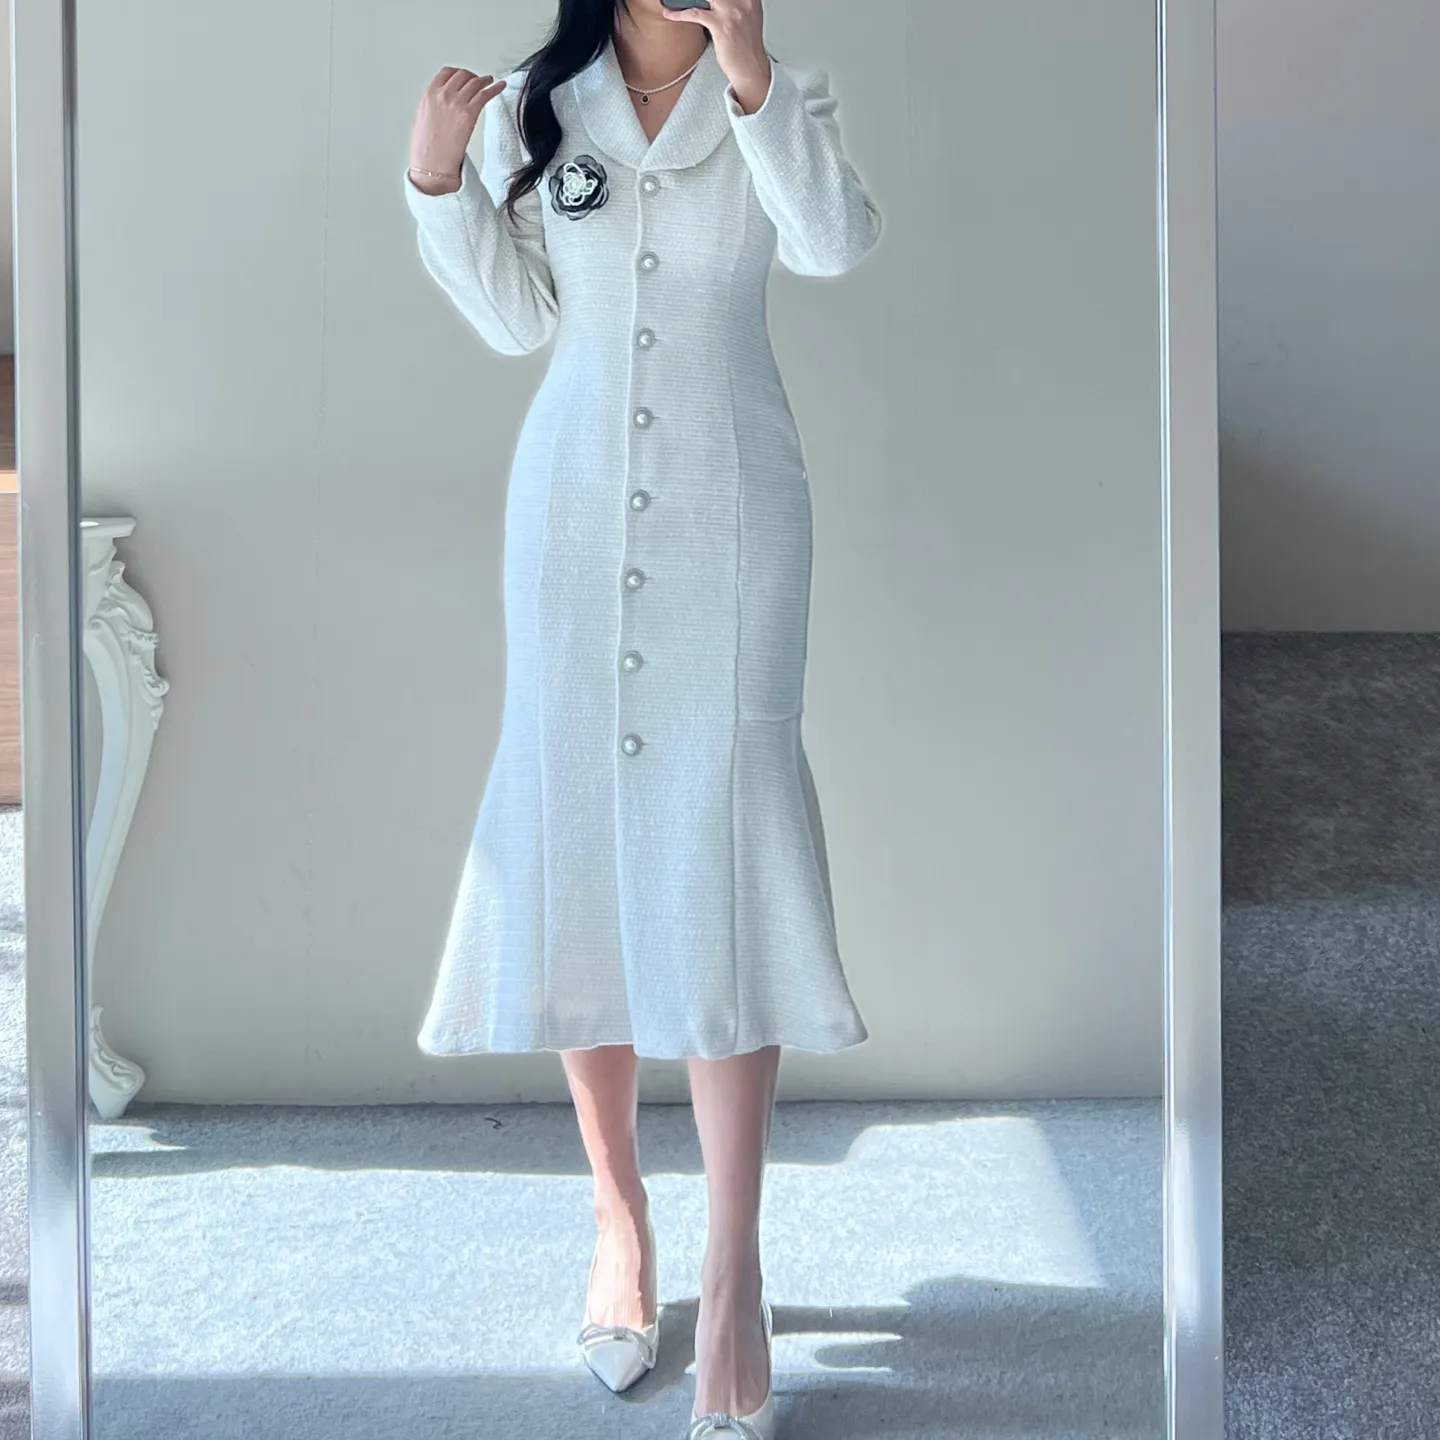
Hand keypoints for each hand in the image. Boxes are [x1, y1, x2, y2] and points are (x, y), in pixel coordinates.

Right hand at [409, 67, 506, 191]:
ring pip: (475, 82)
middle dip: (472, 76)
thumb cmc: (426, 148)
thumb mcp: (422, 119)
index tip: (465, 76)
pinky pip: (485, 95)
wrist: (432, 164)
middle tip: (479, 80)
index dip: (459, 73)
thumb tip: (441, 103)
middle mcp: (443, 94)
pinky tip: (500, 86)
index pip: (447, 73)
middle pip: (463, 75)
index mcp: (429, 94)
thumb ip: (433, 105)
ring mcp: (457, 102)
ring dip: (484, 80)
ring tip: (490, 81)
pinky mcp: (469, 114)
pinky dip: (495, 88)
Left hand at [662, 0, 771, 111]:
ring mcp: (732, 12)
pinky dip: (679, 13)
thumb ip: (737, 2)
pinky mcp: (721, 26)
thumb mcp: (748, 17)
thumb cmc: (746, 47)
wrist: (751, 69)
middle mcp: (744, 1)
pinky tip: (669, 13)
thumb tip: (714, 0)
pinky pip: (695, 14)